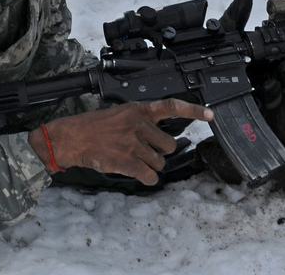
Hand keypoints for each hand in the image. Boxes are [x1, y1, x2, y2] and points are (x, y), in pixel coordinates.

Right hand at [29, 99, 212, 184]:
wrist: (74, 138)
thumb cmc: (95, 126)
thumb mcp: (120, 114)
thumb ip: (141, 121)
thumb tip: (160, 138)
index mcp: (138, 110)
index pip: (171, 106)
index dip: (193, 110)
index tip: (210, 114)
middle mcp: (139, 125)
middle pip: (169, 145)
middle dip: (159, 152)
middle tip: (143, 151)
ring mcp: (134, 144)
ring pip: (159, 163)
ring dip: (150, 166)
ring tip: (133, 159)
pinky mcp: (128, 162)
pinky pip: (150, 176)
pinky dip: (146, 178)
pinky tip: (134, 172)